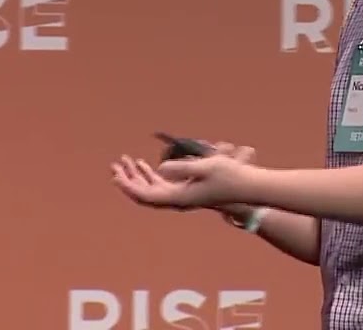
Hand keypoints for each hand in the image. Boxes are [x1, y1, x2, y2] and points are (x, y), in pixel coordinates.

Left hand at [111, 153, 249, 209]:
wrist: (248, 187)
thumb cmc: (230, 176)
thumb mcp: (207, 167)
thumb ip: (182, 168)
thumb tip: (159, 168)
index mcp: (178, 198)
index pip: (146, 196)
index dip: (128, 187)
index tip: (115, 176)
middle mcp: (177, 200)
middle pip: (144, 194)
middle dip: (127, 180)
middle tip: (114, 165)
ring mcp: (181, 196)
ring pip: (150, 189)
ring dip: (136, 177)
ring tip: (124, 162)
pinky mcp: (186, 190)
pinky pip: (161, 186)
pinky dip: (149, 176)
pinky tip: (143, 165)